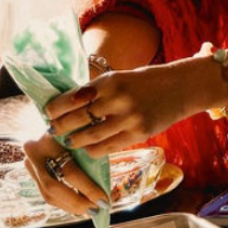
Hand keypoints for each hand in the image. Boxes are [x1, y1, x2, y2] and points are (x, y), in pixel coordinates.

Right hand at [22, 134, 109, 216]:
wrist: (56, 117)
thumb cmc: (78, 126)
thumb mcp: (83, 133)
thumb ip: (90, 154)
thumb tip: (105, 188)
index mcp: (49, 137)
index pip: (69, 170)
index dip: (88, 188)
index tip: (104, 199)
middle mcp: (34, 151)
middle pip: (53, 186)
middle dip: (76, 202)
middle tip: (96, 209)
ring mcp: (29, 162)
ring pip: (47, 194)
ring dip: (69, 206)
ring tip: (90, 210)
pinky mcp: (31, 172)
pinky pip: (45, 194)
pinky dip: (63, 203)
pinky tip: (78, 206)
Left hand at [45, 64, 201, 157]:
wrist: (179, 87)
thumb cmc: (144, 82)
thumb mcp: (119, 77)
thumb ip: (97, 91)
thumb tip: (66, 106)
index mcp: (109, 80)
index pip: (73, 97)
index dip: (56, 108)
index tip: (48, 113)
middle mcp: (118, 98)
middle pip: (78, 117)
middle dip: (61, 126)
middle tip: (53, 130)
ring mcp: (129, 118)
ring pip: (90, 135)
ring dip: (75, 140)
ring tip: (69, 141)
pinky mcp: (139, 134)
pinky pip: (108, 147)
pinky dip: (93, 149)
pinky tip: (88, 148)